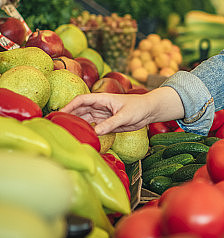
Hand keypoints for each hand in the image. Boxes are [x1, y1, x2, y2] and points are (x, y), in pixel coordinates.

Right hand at [61, 86, 183, 134]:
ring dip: (77, 125)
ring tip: (67, 133)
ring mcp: (102, 115)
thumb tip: (96, 131)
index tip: (60, 114)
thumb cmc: (139, 107)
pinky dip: (87, 131)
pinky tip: (81, 137)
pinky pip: (94, 127)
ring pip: (85, 119)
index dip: (70, 106)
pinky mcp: (107, 123)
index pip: (82, 100)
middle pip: (80, 110)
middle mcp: (100, 107)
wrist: (149, 111)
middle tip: (59, 127)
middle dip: (69, 116)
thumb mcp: (125, 115)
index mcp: (102, 99)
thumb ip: (111, 123)